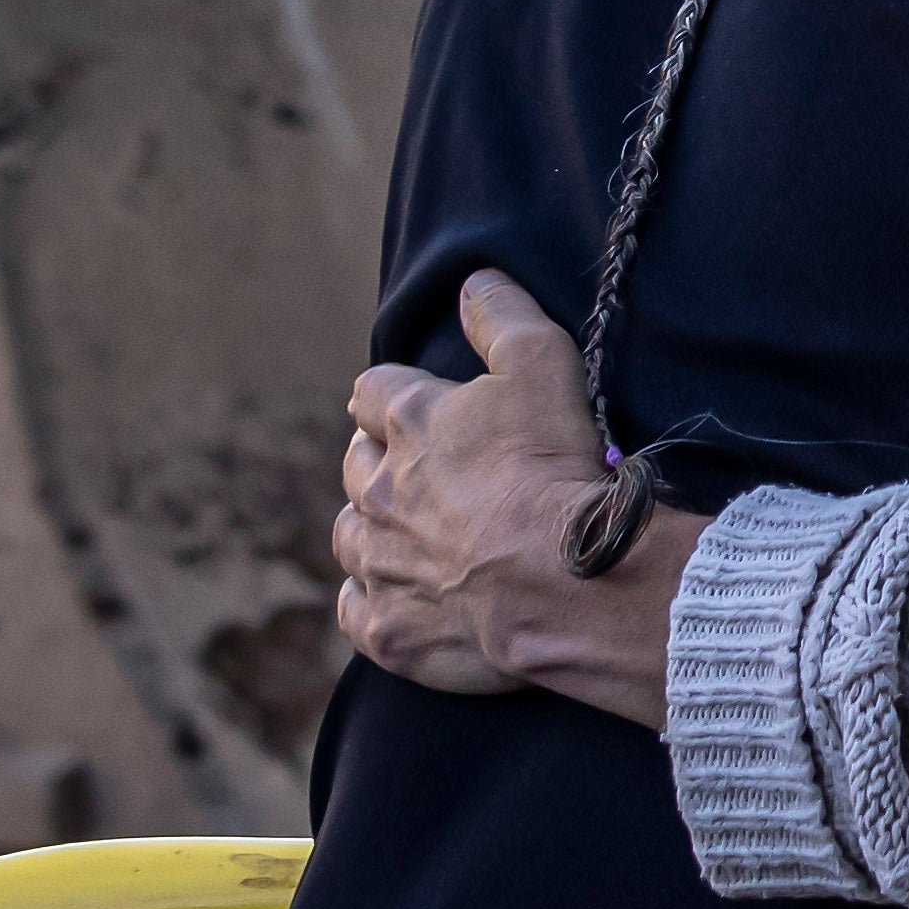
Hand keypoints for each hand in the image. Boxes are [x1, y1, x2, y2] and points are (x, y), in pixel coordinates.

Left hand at [336, 267, 695, 725]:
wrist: (559, 579)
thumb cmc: (552, 465)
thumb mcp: (543, 364)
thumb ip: (502, 316)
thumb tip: (472, 281)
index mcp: (408, 423)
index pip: (373, 391)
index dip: (392, 391)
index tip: (413, 400)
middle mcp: (375, 490)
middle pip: (354, 461)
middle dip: (376, 457)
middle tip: (419, 465)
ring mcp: (375, 563)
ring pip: (348, 534)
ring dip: (371, 526)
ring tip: (409, 529)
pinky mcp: (385, 626)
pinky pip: (356, 606)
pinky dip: (372, 596)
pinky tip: (398, 591)